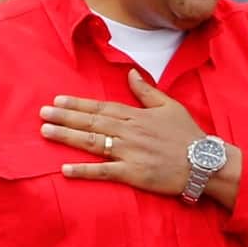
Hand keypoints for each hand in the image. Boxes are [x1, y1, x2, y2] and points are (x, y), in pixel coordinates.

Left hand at [39, 68, 206, 195]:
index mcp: (136, 116)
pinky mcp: (133, 173)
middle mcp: (129, 132)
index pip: (101, 107)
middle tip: (42, 114)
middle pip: (91, 122)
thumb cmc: (188, 136)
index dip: (78, 104)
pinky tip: (65, 168)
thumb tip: (131, 73)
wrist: (205, 162)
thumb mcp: (169, 106)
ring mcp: (129, 152)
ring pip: (92, 142)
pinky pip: (103, 171)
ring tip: (46, 132)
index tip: (57, 100)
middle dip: (65, 117)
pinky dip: (84, 170)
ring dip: (67, 136)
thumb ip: (147, 91)